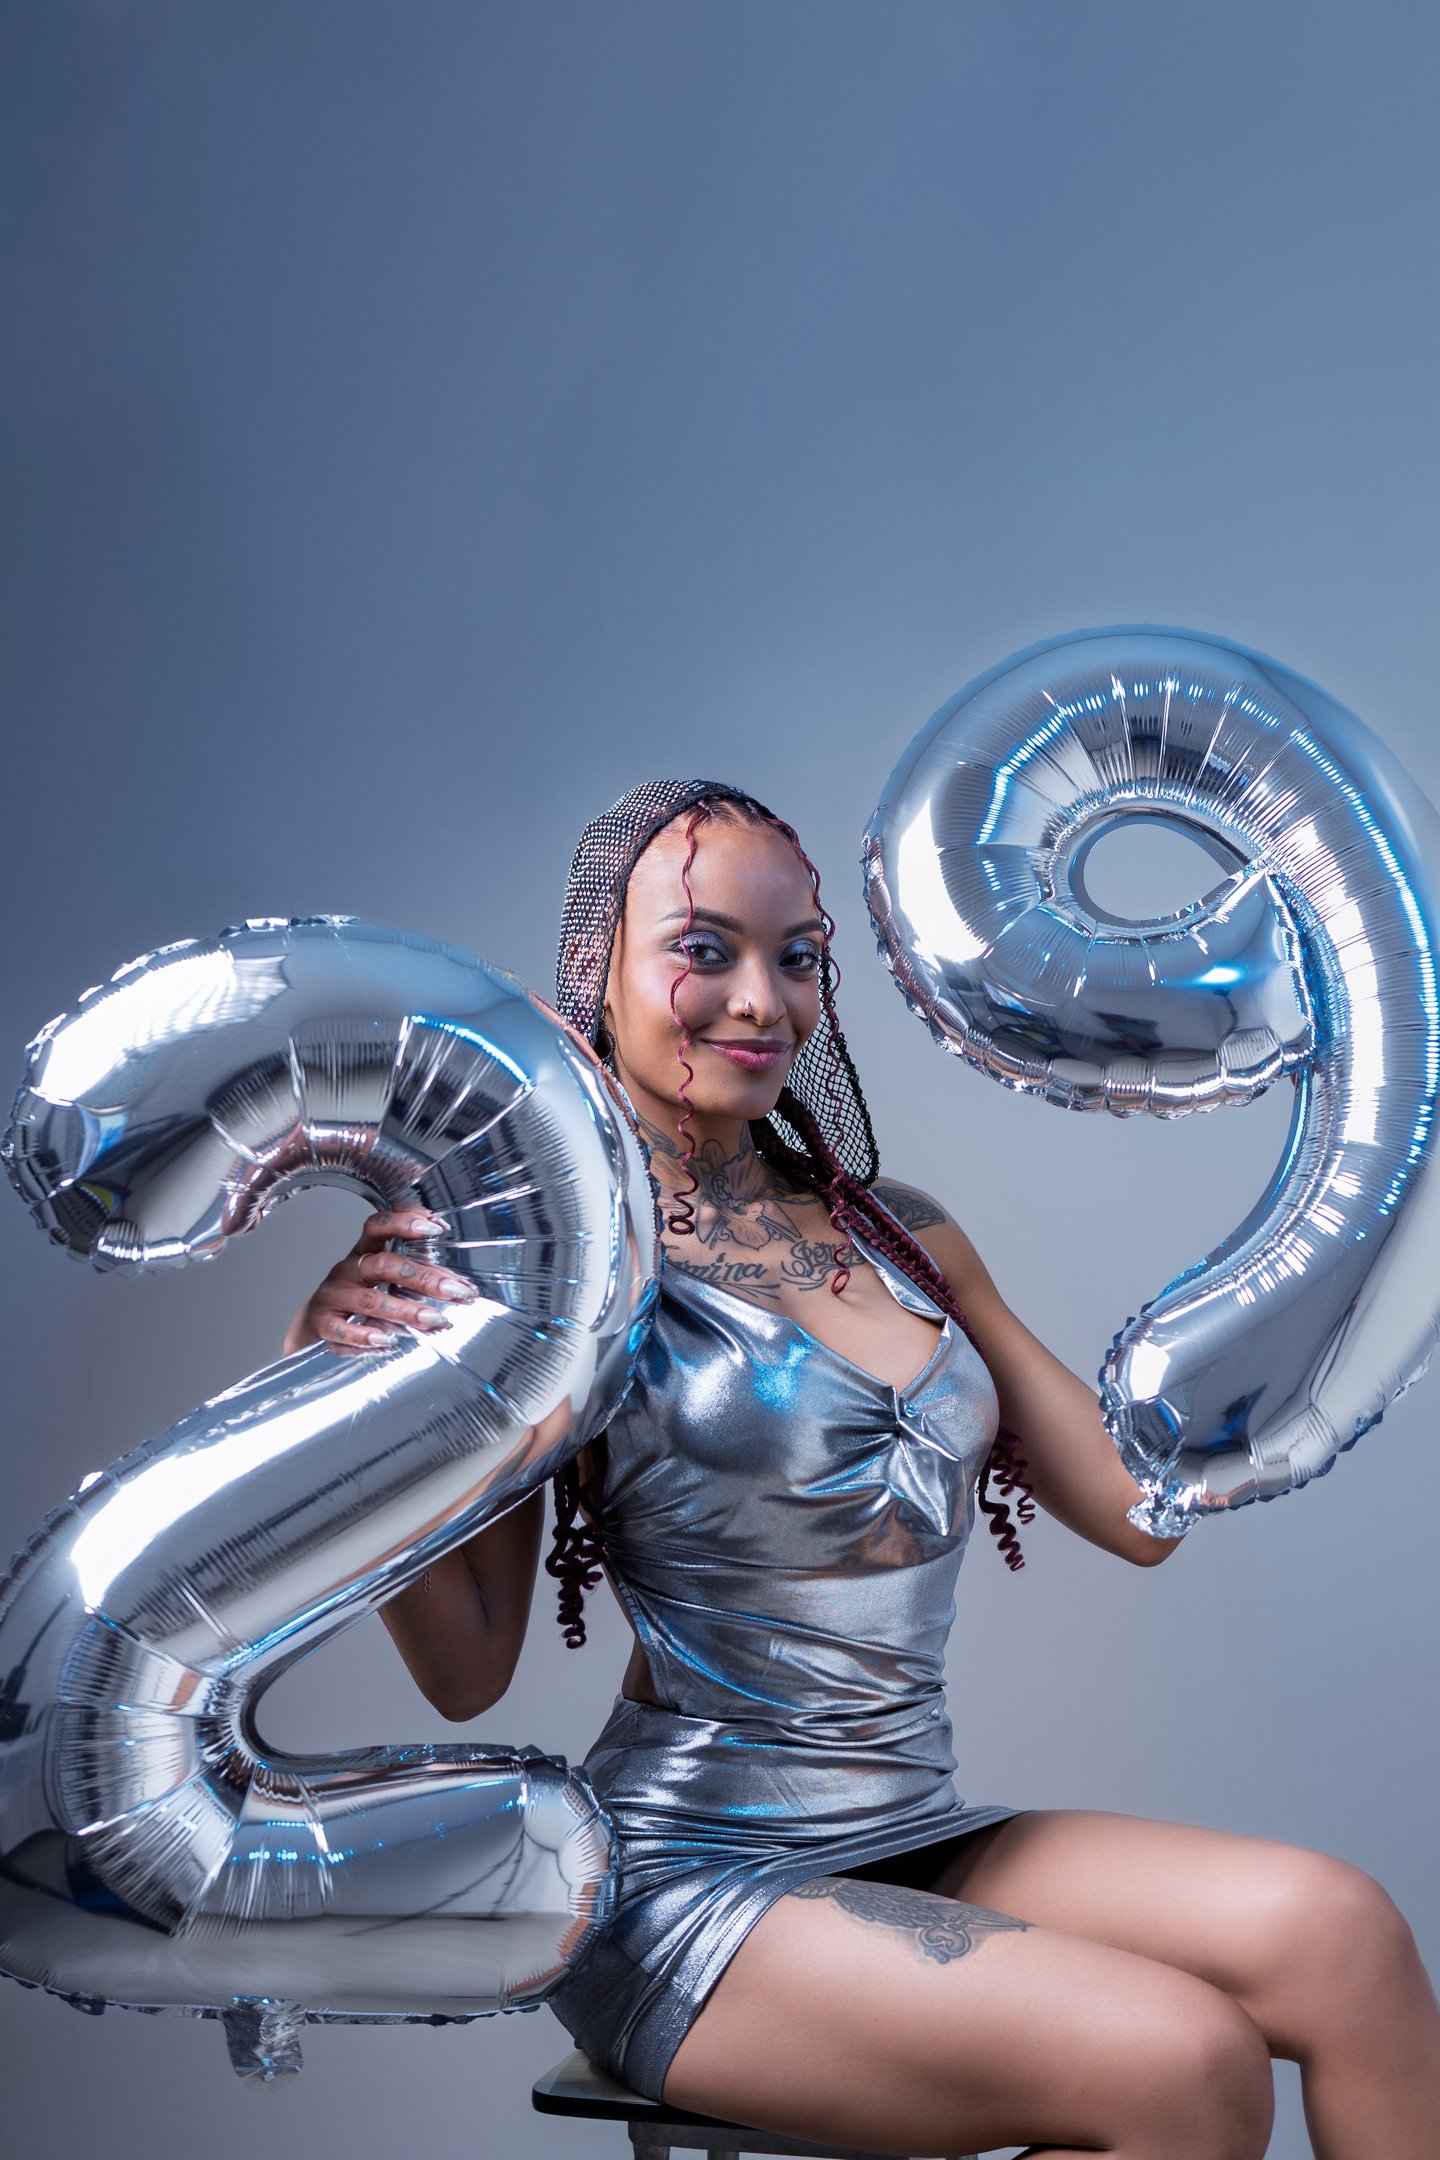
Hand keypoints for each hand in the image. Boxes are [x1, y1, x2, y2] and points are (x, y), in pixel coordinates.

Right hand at [282, 1209, 478, 1356]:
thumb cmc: (356, 1297)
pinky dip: (366, 1338)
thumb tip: (456, 1282)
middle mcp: (347, 1270)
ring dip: (405, 1310)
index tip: (435, 1228)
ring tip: (434, 1320)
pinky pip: (343, 1330)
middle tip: (455, 1291)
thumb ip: (415, 1274)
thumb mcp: (380, 1279)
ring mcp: (333, 1296)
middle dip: (424, 1277)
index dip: (404, 1222)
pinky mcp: (323, 1324)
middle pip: (384, 1265)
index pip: (378, 1226)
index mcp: (363, 1253)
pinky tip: (389, 1342)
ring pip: (370, 1300)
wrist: (312, 1325)